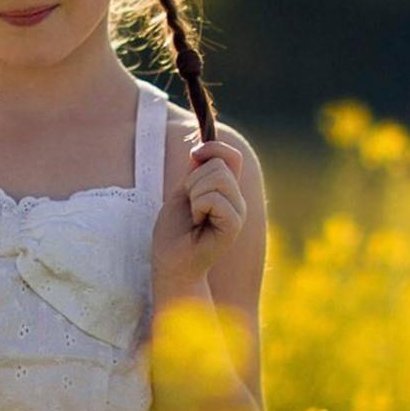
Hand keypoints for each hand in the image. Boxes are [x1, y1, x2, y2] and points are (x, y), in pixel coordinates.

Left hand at [151, 140, 244, 290]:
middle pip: (219, 164)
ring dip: (194, 194)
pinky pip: (214, 198)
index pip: (231, 155)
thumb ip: (196, 171)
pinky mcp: (234, 225)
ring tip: (194, 215)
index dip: (212, 148)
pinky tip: (198, 223)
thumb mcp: (183, 192)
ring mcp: (238, 212)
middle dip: (193, 180)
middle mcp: (237, 199)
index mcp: (227, 190)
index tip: (193, 156)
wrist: (171, 262)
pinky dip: (198, 206)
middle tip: (190, 205)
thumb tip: (202, 147)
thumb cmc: (175, 231)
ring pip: (217, 178)